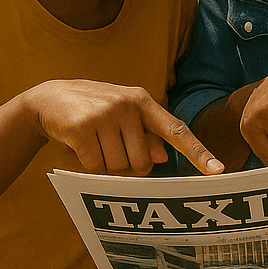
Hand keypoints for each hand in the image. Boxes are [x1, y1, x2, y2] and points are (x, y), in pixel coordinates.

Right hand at [24, 79, 222, 176]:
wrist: (50, 98)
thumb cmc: (94, 109)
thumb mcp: (122, 115)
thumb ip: (145, 133)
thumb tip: (162, 157)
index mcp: (143, 100)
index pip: (176, 128)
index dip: (197, 151)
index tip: (218, 170)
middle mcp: (128, 104)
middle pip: (143, 162)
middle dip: (128, 166)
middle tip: (110, 148)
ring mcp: (105, 113)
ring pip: (119, 168)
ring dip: (106, 166)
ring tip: (94, 143)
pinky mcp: (83, 126)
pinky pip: (96, 167)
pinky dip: (88, 165)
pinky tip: (80, 145)